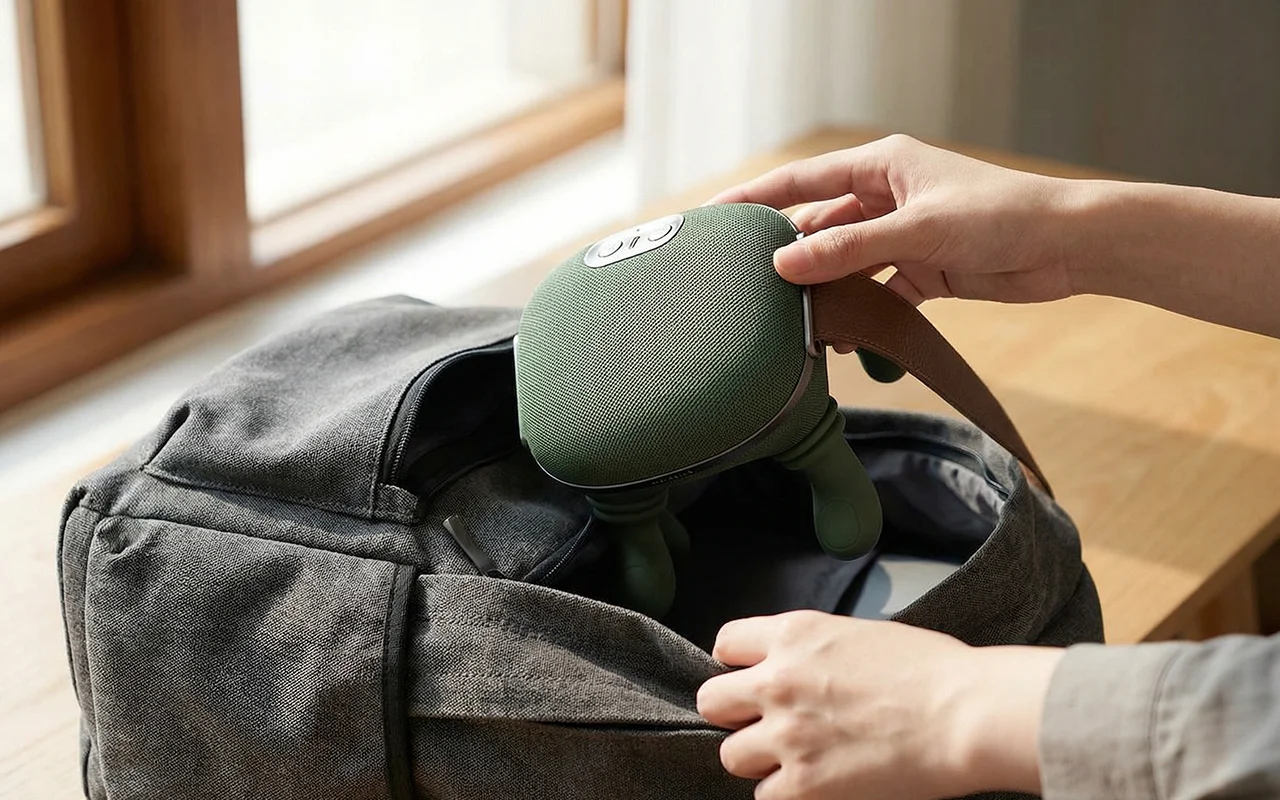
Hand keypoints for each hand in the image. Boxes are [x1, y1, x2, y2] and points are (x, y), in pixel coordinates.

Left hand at [696, 610, 1062, 799]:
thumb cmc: (933, 670)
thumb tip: (804, 672)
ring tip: (794, 758)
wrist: (965, 713)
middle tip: (765, 722)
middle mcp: (778, 681)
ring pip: (731, 755)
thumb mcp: (860, 636)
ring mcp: (786, 734)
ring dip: (758, 759)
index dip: (737, 665)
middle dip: (735, 714)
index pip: (725, 645)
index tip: (752, 677)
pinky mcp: (804, 784)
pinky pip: (764, 797)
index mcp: (793, 635)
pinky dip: (786, 793)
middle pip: (712, 702)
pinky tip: (816, 784)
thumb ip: (816, 652)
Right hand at [708, 134, 1077, 305]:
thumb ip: (847, 248)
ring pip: (844, 262)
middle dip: (786, 253)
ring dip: (823, 288)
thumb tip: (783, 266)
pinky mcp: (922, 269)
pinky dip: (859, 311)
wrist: (1067, 246)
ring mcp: (902, 234)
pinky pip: (875, 290)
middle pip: (819, 224)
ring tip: (787, 316)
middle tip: (744, 282)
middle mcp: (886, 196)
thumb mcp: (916, 229)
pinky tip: (840, 336)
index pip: (802, 180)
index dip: (756, 200)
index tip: (713, 218)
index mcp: (882, 165)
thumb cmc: (1002, 215)